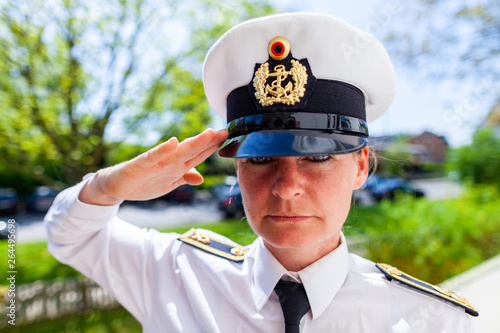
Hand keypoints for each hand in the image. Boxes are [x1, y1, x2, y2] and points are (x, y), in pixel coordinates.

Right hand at [79, 128, 228, 205]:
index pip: (198, 155)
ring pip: (177, 153)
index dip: (212, 147)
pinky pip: (152, 158)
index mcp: (176, 166)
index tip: (227, 137)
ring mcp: (154, 163)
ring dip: (193, 144)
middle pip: (191, 151)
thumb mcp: (168, 184)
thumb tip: (201, 179)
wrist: (116, 186)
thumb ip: (184, 178)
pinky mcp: (139, 166)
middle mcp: (168, 161)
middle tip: (224, 131)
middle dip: (208, 142)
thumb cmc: (144, 182)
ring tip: (207, 134)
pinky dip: (162, 150)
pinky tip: (173, 142)